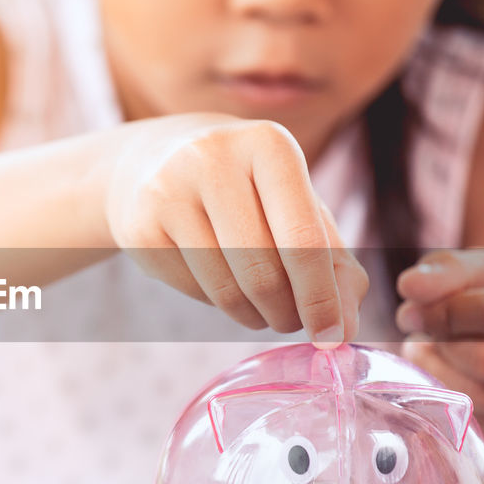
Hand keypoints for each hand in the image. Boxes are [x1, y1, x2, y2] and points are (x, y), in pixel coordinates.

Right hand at [102, 113, 367, 345]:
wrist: (155, 161)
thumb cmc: (247, 190)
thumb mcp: (297, 207)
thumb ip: (335, 263)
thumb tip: (344, 330)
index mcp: (269, 144)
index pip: (302, 238)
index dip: (321, 298)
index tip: (332, 339)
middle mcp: (214, 158)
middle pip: (263, 272)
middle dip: (286, 313)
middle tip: (292, 322)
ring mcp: (169, 190)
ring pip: (226, 289)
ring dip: (254, 317)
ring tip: (262, 310)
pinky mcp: (139, 226)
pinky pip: (194, 291)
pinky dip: (218, 304)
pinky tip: (221, 285)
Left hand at [394, 248, 483, 455]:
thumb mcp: (480, 274)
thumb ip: (445, 271)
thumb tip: (411, 285)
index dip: (443, 314)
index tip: (414, 313)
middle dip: (441, 352)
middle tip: (418, 343)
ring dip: (442, 381)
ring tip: (431, 361)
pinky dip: (462, 410)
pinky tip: (456, 389)